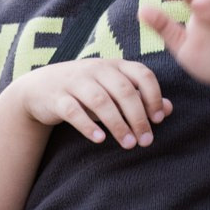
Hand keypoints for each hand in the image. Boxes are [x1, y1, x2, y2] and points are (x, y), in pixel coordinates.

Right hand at [12, 58, 171, 147]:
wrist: (40, 87)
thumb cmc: (86, 90)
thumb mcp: (113, 90)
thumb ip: (140, 97)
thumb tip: (168, 109)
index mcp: (114, 65)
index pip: (142, 73)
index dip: (154, 96)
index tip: (159, 119)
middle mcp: (96, 69)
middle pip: (124, 90)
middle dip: (138, 117)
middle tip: (146, 140)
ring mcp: (75, 81)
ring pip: (100, 101)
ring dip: (117, 124)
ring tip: (128, 144)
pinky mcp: (57, 97)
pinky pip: (73, 111)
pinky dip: (87, 125)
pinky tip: (100, 139)